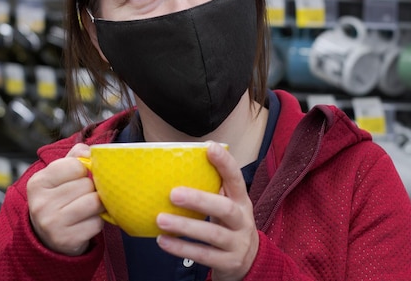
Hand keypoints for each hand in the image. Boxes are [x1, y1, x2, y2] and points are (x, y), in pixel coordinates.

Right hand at [27, 143, 104, 255]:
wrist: (47, 237)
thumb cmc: (58, 199)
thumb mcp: (59, 175)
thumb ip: (75, 157)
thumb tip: (91, 151)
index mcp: (38, 182)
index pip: (75, 165)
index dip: (83, 170)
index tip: (78, 178)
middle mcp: (41, 203)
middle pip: (86, 185)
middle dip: (91, 189)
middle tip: (83, 196)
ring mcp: (52, 223)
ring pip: (94, 203)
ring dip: (97, 205)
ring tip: (87, 208)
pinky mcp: (66, 240)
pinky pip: (97, 223)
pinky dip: (97, 222)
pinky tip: (85, 223)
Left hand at [155, 142, 258, 280]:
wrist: (250, 262)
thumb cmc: (229, 225)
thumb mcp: (228, 205)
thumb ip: (212, 190)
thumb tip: (176, 169)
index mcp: (241, 200)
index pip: (236, 178)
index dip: (225, 163)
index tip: (210, 147)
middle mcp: (243, 220)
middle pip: (225, 208)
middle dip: (199, 200)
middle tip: (173, 193)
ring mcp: (237, 243)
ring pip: (212, 234)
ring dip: (185, 226)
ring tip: (160, 219)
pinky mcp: (229, 262)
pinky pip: (203, 255)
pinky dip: (181, 248)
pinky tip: (163, 241)